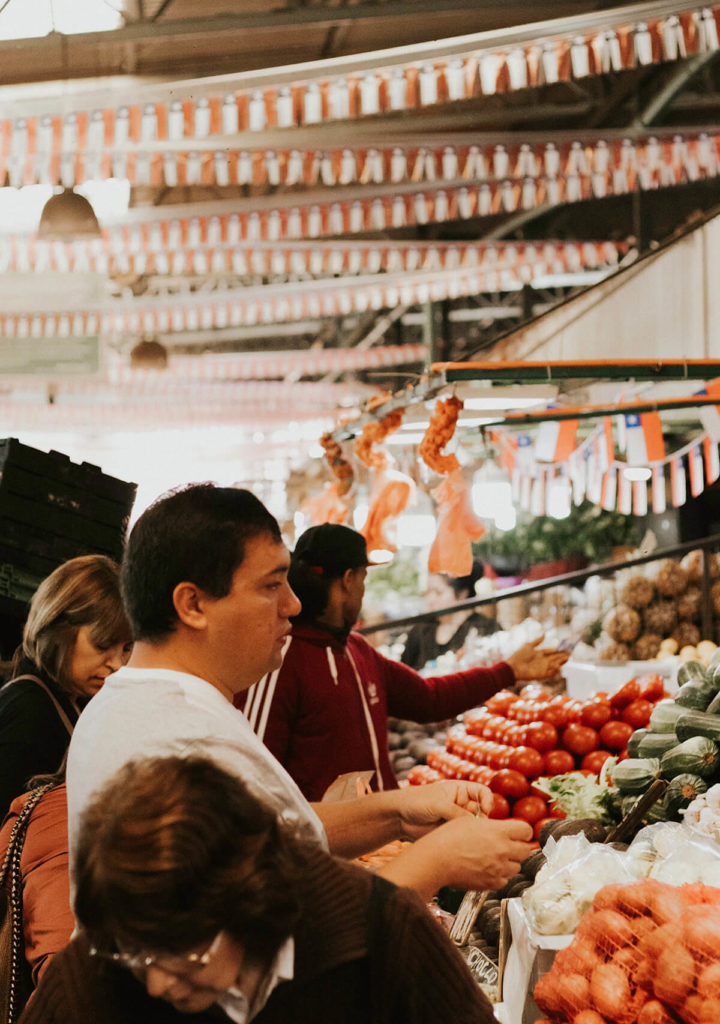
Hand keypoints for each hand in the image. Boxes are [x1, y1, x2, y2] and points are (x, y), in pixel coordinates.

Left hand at [394, 780, 493, 839]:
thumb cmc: (417, 802)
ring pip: (475, 826)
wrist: (399, 816)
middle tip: (477, 829)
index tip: (486, 810)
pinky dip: (467, 841)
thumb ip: (458, 813)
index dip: (488, 801)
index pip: (483, 793)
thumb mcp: (439, 804)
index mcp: (460, 790)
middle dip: (483, 821)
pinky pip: (465, 837)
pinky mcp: (452, 832)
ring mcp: (457, 819)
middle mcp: (462, 804)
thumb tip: (476, 825)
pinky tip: (463, 844)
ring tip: (468, 837)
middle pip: (482, 812)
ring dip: (475, 832)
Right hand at [414, 815, 533, 891]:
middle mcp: (502, 850)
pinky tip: (488, 870)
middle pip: (526, 851)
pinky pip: (504, 881)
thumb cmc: (448, 838)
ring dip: (509, 863)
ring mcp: (498, 868)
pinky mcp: (491, 883)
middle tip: (509, 846)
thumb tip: (496, 828)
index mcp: (498, 831)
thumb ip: (489, 826)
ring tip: (495, 858)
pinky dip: (499, 876)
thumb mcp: (469, 821)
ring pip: (516, 867)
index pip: (526, 831)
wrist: (436, 859)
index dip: (523, 832)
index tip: (518, 833)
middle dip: (519, 847)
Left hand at [506, 635, 569, 681]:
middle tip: (570, 652)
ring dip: (561, 662)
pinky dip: (555, 670)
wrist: (513, 667)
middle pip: (555, 658)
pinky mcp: (542, 675)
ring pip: (555, 665)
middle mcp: (543, 661)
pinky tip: (559, 666)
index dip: (559, 649)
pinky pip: (551, 673)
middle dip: (563, 655)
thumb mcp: (529, 645)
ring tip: (567, 658)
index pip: (552, 651)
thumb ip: (537, 641)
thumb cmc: (519, 656)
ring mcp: (543, 668)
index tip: (566, 647)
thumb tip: (545, 634)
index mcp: (540, 653)